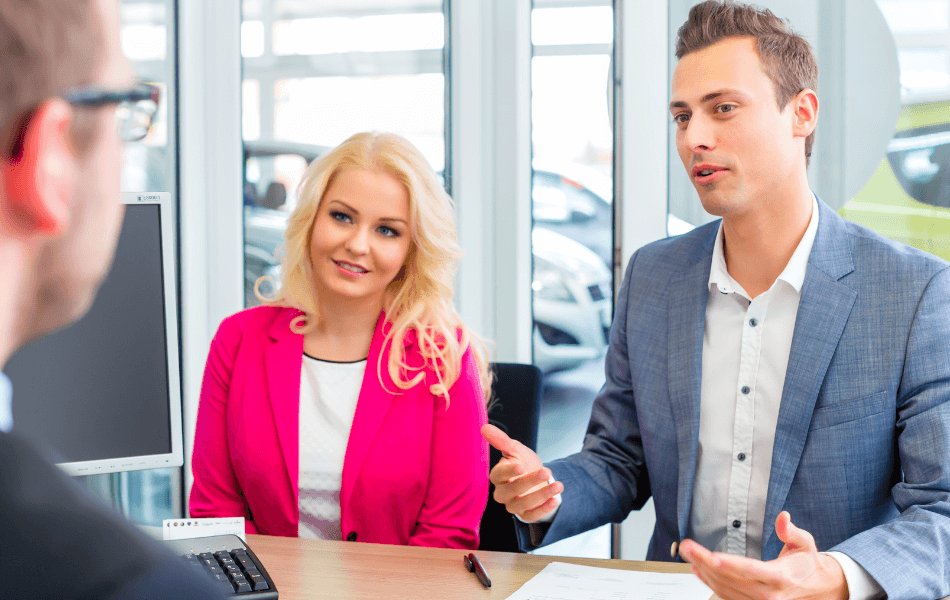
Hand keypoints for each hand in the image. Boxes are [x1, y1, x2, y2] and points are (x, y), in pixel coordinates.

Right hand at [481, 423, 562, 521]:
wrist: (539, 477)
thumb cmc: (524, 462)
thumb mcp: (515, 449)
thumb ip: (501, 440)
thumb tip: (484, 427)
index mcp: (498, 475)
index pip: (499, 475)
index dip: (509, 471)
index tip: (522, 466)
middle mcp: (502, 492)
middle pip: (510, 491)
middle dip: (529, 482)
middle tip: (546, 471)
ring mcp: (513, 505)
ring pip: (522, 504)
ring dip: (541, 495)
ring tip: (558, 486)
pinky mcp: (525, 514)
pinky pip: (531, 516)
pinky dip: (543, 509)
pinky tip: (554, 500)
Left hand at [678, 512, 847, 599]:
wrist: (816, 589)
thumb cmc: (806, 564)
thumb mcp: (805, 544)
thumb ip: (791, 531)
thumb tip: (783, 517)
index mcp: (781, 577)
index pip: (752, 570)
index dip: (731, 565)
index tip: (713, 557)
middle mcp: (769, 594)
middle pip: (731, 579)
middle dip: (705, 562)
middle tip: (687, 547)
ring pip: (725, 589)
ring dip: (703, 571)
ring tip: (688, 555)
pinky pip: (726, 595)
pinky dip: (709, 582)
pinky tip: (698, 570)